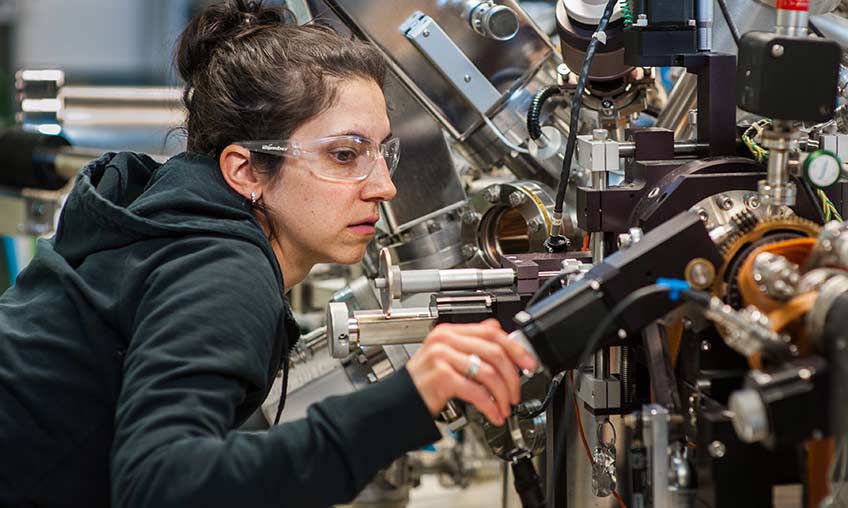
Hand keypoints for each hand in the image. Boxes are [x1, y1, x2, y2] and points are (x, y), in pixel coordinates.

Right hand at [405, 319, 536, 425]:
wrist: (399, 402)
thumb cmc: (423, 381)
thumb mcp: (445, 355)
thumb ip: (471, 342)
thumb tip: (497, 329)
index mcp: (450, 332)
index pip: (491, 332)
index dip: (515, 348)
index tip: (528, 363)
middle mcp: (445, 341)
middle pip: (494, 352)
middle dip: (512, 376)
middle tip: (516, 393)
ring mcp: (442, 358)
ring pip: (489, 372)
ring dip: (503, 394)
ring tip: (505, 407)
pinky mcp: (441, 377)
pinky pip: (476, 391)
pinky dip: (490, 406)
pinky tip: (493, 414)